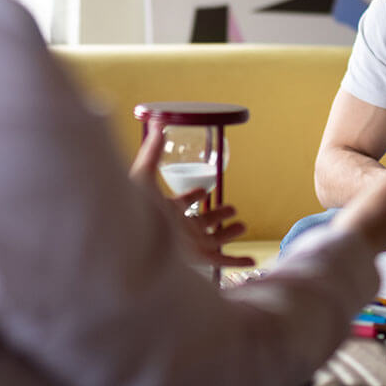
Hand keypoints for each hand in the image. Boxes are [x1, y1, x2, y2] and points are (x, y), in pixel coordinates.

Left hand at [129, 122, 255, 268]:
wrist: (134, 244)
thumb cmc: (134, 211)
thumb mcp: (144, 176)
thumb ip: (152, 152)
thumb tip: (157, 123)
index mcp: (166, 211)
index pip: (181, 203)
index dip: (192, 196)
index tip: (202, 189)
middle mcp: (178, 229)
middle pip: (201, 222)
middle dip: (217, 215)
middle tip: (233, 208)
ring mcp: (189, 245)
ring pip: (214, 239)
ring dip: (229, 233)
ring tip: (243, 225)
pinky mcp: (198, 257)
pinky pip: (221, 261)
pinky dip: (237, 262)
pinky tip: (251, 259)